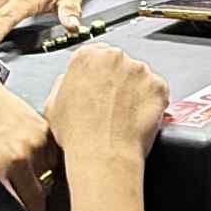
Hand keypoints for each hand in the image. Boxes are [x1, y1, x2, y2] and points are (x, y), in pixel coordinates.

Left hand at [0, 76, 57, 210]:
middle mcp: (17, 159)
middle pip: (38, 200)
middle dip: (31, 201)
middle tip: (20, 195)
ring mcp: (33, 143)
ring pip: (48, 179)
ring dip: (38, 178)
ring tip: (21, 168)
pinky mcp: (43, 129)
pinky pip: (53, 158)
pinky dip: (44, 159)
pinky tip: (28, 152)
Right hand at [44, 44, 168, 163]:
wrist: (103, 155)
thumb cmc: (78, 135)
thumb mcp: (53, 104)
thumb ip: (64, 83)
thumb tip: (70, 80)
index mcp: (87, 57)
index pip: (97, 54)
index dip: (99, 74)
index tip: (102, 86)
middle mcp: (114, 57)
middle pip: (120, 64)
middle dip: (119, 81)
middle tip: (113, 105)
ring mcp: (139, 70)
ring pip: (140, 77)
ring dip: (136, 91)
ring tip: (125, 115)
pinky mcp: (158, 86)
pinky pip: (157, 91)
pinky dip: (152, 103)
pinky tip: (138, 118)